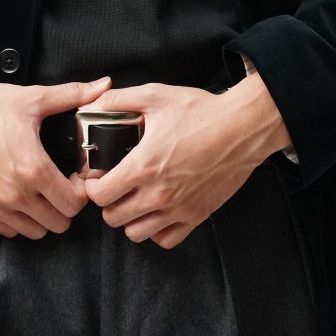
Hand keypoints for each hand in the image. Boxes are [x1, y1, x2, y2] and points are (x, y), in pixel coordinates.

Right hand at [0, 75, 112, 238]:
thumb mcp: (31, 98)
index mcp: (33, 169)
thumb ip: (72, 95)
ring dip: (43, 215)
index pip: (75, 204)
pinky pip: (9, 231)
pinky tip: (18, 196)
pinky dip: (19, 220)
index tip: (75, 176)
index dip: (82, 191)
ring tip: (40, 191)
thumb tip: (103, 85)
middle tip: (60, 184)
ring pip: (36, 231)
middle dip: (66, 205)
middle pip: (59, 223)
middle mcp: (15, 195)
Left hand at [81, 82, 261, 248]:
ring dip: (130, 219)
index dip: (92, 187)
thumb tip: (94, 103)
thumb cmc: (202, 112)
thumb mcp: (156, 95)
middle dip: (108, 203)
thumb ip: (120, 100)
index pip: (100, 195)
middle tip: (115, 188)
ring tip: (135, 200)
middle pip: (113, 218)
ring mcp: (178, 208)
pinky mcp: (197, 216)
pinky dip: (157, 230)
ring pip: (136, 233)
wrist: (243, 128)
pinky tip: (158, 211)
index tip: (97, 178)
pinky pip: (166, 240)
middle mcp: (158, 193)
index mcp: (144, 165)